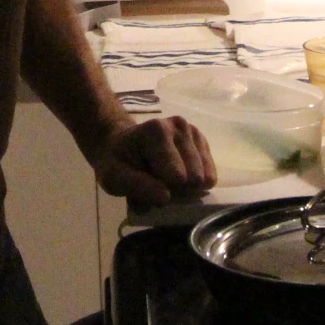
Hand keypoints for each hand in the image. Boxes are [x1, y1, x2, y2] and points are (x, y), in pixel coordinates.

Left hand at [93, 115, 215, 209]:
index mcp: (156, 131)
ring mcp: (193, 132)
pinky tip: (179, 175)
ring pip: (204, 178)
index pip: (175, 176)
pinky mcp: (202, 141)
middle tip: (157, 184)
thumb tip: (166, 198)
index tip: (147, 188)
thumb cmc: (117, 161)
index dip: (164, 192)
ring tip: (166, 179)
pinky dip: (195, 182)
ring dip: (187, 187)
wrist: (122, 144)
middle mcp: (180, 126)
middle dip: (177, 190)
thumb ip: (137, 187)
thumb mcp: (114, 177)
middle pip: (193, 178)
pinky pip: (210, 174)